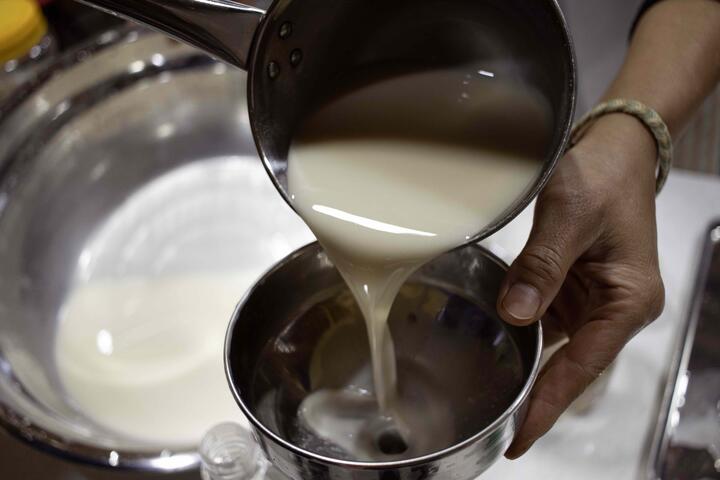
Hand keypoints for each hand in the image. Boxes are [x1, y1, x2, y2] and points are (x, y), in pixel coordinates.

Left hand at [497, 114, 664, 457]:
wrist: (612, 151)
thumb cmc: (601, 177)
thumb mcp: (568, 217)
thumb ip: (541, 267)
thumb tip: (515, 316)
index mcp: (627, 301)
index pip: (583, 366)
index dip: (549, 404)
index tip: (520, 438)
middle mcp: (614, 310)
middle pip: (570, 367)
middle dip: (534, 398)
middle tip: (496, 431)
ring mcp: (594, 303)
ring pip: (556, 350)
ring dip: (526, 371)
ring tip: (489, 402)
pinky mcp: (574, 292)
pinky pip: (547, 326)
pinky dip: (523, 340)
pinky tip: (497, 353)